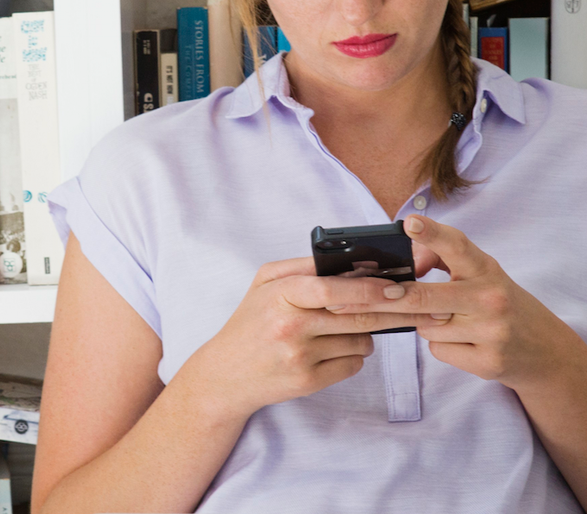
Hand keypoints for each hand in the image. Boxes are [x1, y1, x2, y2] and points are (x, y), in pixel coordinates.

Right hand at [198, 256, 448, 417]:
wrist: (225, 374)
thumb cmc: (250, 322)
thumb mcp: (264, 284)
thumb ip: (302, 268)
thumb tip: (351, 262)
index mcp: (280, 295)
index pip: (333, 289)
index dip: (370, 288)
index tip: (398, 286)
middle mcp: (290, 326)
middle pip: (358, 318)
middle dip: (394, 311)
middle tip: (420, 307)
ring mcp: (300, 356)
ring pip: (360, 342)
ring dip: (366, 334)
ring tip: (348, 328)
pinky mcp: (308, 382)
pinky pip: (352, 365)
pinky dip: (352, 356)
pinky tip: (333, 350)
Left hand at [330, 215, 577, 392]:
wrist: (542, 350)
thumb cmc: (495, 301)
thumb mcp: (477, 273)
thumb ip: (442, 260)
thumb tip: (409, 263)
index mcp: (485, 268)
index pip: (457, 246)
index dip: (431, 234)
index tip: (408, 223)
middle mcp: (490, 297)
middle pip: (422, 297)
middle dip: (383, 299)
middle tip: (351, 298)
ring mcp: (491, 332)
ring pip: (426, 327)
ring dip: (422, 324)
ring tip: (449, 320)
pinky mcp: (488, 362)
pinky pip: (438, 350)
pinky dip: (441, 345)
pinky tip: (463, 342)